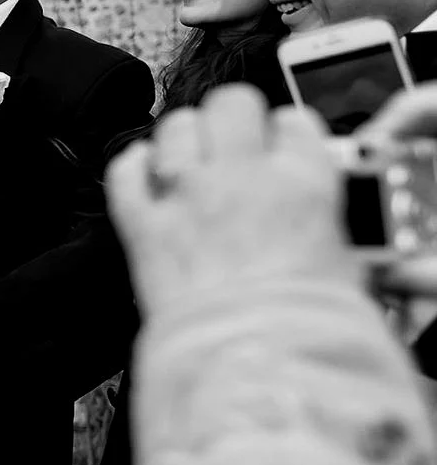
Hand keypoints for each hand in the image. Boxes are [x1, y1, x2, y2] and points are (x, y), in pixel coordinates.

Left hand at [108, 84, 346, 319]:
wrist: (251, 360)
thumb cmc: (304, 325)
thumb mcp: (341, 263)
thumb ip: (319, 223)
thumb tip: (306, 216)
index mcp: (304, 180)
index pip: (293, 122)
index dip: (282, 134)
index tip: (276, 148)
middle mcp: (243, 176)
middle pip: (230, 104)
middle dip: (229, 119)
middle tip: (228, 144)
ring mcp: (187, 197)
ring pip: (175, 127)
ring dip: (180, 140)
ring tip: (185, 162)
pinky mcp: (141, 227)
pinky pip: (123, 172)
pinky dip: (130, 168)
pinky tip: (142, 176)